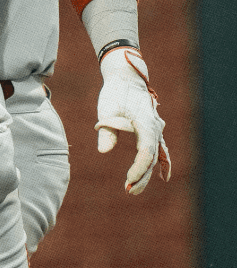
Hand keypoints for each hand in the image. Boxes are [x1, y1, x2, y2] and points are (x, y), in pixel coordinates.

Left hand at [96, 48, 171, 194]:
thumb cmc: (115, 91)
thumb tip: (103, 151)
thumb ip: (107, 130)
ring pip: (154, 155)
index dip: (139, 169)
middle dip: (141, 176)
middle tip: (128, 190)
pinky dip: (161, 163)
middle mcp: (155, 128)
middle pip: (151, 158)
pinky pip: (158, 149)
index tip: (128, 180)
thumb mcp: (107, 108)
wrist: (126, 77)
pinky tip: (164, 176)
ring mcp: (155, 129)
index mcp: (146, 123)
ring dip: (146, 172)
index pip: (146, 153)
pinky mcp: (151, 129)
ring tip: (134, 188)